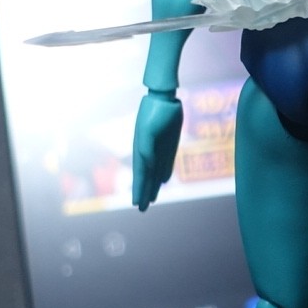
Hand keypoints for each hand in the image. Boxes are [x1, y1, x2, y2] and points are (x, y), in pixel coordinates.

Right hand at [132, 91, 183, 210]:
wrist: (164, 98)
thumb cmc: (153, 113)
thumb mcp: (147, 132)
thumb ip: (146, 150)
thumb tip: (149, 167)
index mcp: (140, 151)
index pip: (140, 176)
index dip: (138, 190)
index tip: (137, 205)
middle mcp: (149, 152)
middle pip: (147, 178)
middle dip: (144, 193)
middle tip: (143, 209)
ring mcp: (159, 149)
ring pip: (156, 173)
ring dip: (153, 186)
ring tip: (152, 200)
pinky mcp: (170, 144)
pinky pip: (166, 163)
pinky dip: (164, 173)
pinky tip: (163, 181)